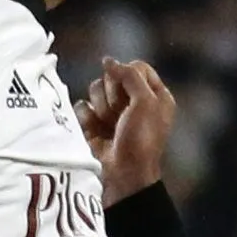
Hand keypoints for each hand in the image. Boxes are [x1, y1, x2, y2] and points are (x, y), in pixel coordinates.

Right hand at [76, 57, 177, 206]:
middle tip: (121, 113)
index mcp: (154, 95)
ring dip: (101, 106)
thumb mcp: (146, 102)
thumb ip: (130, 75)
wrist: (123, 175)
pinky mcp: (93, 123)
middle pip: (113, 76)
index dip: (128, 74)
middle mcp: (134, 101)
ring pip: (95, 88)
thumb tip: (108, 60)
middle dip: (113, 93)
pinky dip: (87, 117)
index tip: (129, 92)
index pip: (136, 66)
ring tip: (109, 125)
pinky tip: (95, 131)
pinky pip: (82, 106)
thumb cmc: (142, 139)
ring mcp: (112, 112)